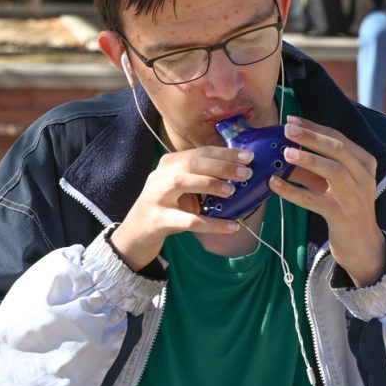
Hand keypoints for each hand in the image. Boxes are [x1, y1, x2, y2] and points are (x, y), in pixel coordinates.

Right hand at [110, 147, 252, 270]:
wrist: (137, 233)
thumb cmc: (166, 207)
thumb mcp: (181, 187)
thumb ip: (202, 176)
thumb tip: (238, 172)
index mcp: (169, 163)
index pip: (199, 152)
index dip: (224, 153)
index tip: (248, 156)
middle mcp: (161, 176)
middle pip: (192, 163)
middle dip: (221, 165)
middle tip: (246, 172)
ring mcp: (157, 197)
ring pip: (184, 183)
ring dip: (211, 184)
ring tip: (233, 191)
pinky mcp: (159, 220)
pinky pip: (189, 221)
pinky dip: (212, 224)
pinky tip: (232, 226)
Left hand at [268, 116, 385, 286]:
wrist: (362, 242)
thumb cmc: (346, 205)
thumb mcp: (335, 181)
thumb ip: (315, 165)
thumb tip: (284, 147)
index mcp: (365, 162)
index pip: (338, 138)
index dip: (314, 128)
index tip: (292, 120)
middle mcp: (363, 176)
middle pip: (337, 149)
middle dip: (311, 137)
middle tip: (287, 129)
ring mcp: (353, 196)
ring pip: (332, 171)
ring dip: (307, 159)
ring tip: (285, 153)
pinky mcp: (339, 214)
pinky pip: (313, 200)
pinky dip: (292, 191)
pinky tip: (274, 184)